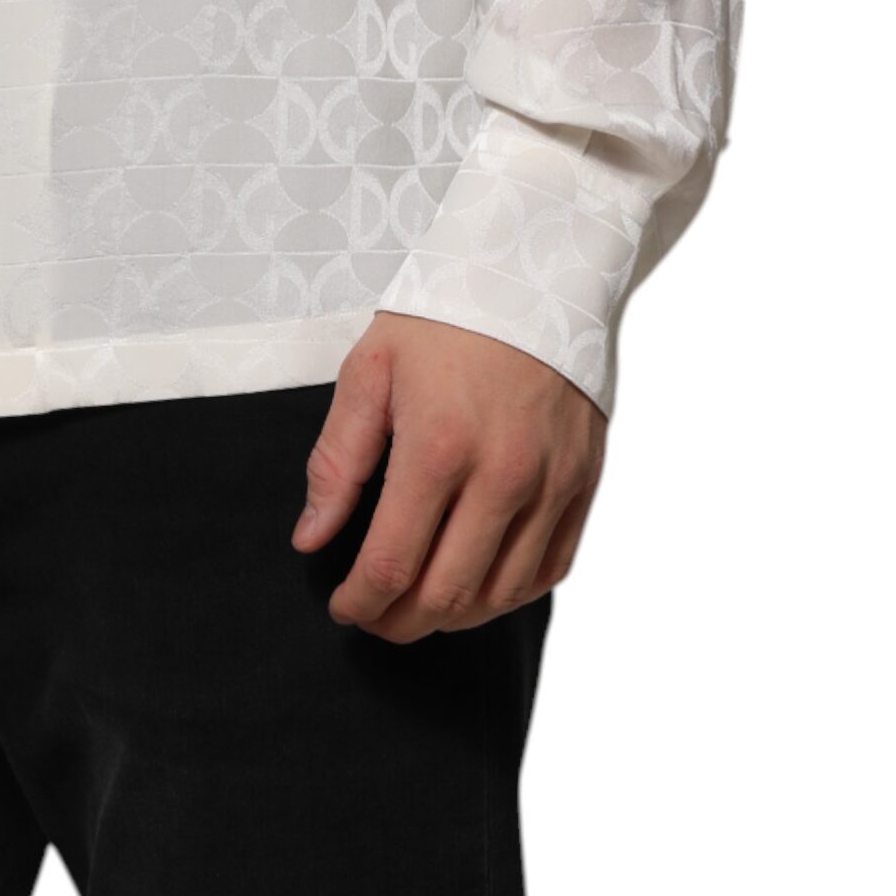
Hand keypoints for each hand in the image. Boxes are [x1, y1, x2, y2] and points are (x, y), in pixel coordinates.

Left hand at [293, 314, 603, 642]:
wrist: (533, 273)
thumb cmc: (441, 318)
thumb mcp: (370, 370)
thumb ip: (337, 460)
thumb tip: (310, 538)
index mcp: (440, 448)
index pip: (392, 564)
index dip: (360, 602)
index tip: (342, 606)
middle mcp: (503, 476)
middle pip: (448, 595)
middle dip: (400, 622)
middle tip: (373, 616)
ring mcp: (552, 484)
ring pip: (502, 595)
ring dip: (454, 618)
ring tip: (419, 605)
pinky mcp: (584, 481)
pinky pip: (551, 568)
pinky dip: (510, 593)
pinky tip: (478, 585)